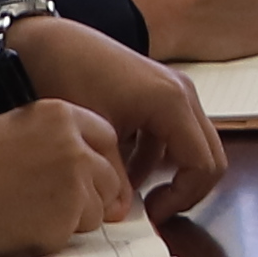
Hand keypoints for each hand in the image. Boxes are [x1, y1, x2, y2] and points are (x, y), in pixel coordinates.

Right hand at [0, 98, 134, 256]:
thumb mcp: (12, 130)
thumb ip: (52, 140)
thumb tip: (85, 166)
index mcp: (59, 115)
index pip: (106, 137)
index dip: (101, 159)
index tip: (94, 174)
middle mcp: (74, 145)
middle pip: (109, 177)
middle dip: (92, 194)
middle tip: (57, 203)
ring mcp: (73, 183)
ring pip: (96, 210)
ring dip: (72, 217)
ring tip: (27, 211)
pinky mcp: (65, 219)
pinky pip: (73, 234)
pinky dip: (53, 236)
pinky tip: (20, 225)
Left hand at [5, 14, 228, 211]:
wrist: (47, 43)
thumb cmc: (69, 79)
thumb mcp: (96, 136)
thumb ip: (117, 177)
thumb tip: (125, 212)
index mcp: (172, 102)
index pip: (203, 165)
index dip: (182, 197)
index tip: (152, 213)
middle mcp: (183, 93)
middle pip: (210, 156)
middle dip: (186, 189)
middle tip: (153, 209)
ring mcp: (175, 89)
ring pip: (194, 145)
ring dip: (170, 172)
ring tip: (131, 188)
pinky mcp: (161, 90)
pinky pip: (175, 131)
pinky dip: (159, 154)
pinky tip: (124, 165)